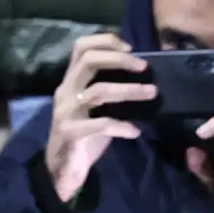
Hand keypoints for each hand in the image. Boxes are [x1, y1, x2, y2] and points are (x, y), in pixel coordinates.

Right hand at [45, 31, 155, 203]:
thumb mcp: (94, 109)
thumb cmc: (83, 136)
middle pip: (88, 61)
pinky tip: (135, 131)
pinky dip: (121, 126)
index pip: (81, 47)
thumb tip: (142, 78)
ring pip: (97, 91)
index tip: (131, 47)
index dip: (106, 41)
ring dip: (129, 90)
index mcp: (71, 81)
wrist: (61, 171)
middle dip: (119, 60)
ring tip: (151, 93)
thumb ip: (108, 91)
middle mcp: (65, 91)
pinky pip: (100, 125)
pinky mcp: (71, 132)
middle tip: (144, 67)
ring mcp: (66, 111)